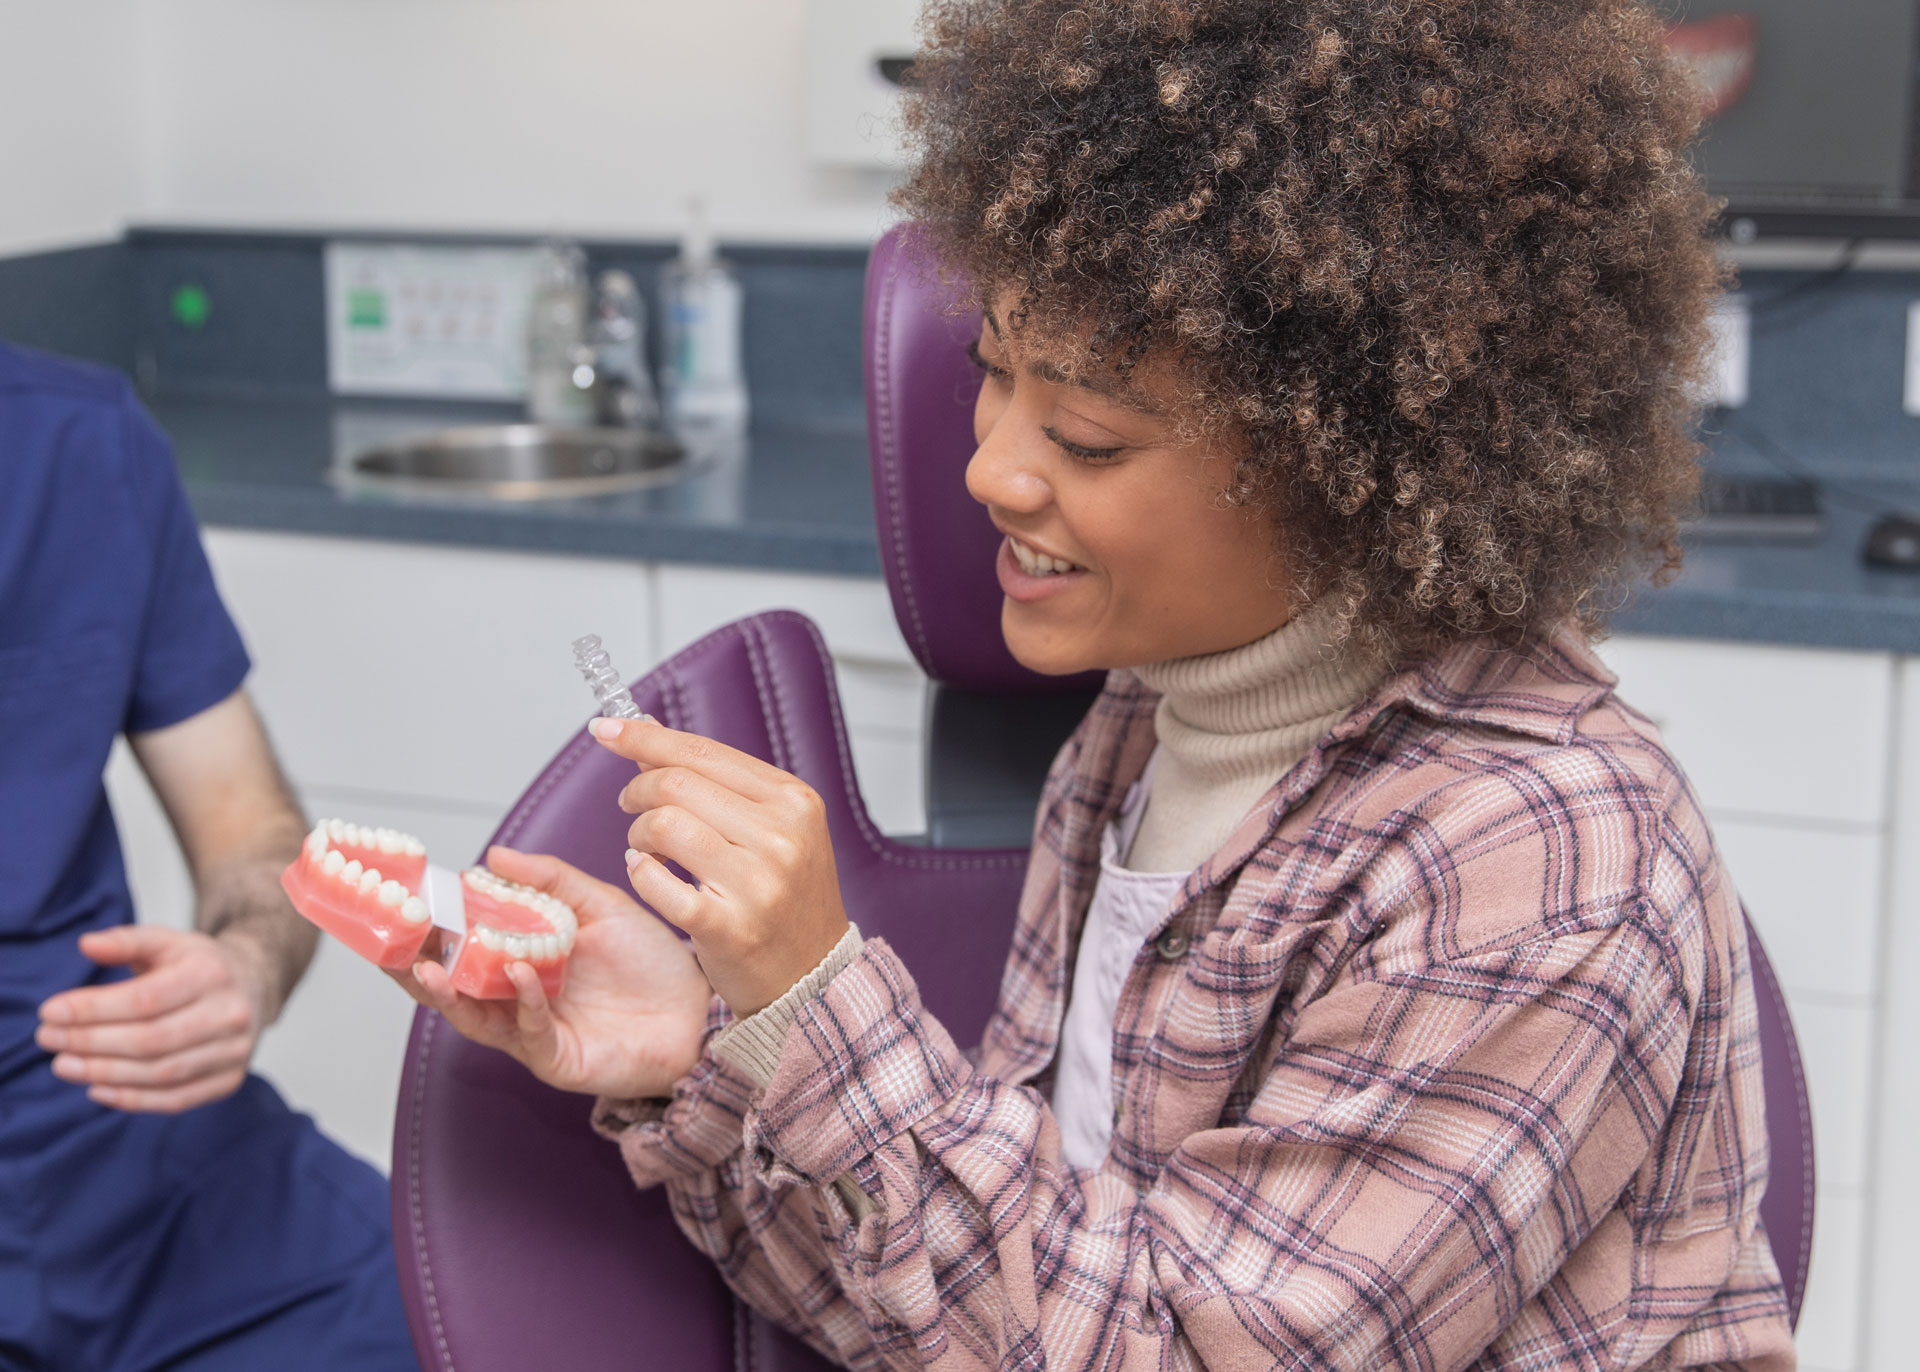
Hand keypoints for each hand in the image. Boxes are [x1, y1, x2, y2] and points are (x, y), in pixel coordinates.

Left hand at [35, 924, 275, 1112]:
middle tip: (49, 1040)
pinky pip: (176, 1100)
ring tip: (65, 1066)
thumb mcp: (167, 942)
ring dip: (104, 1074)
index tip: (50, 1012)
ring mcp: (234, 1051)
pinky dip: (132, 1100)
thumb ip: (126, 941)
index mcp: (212, 974)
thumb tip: (87, 944)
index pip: (145, 999)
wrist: (254, 987)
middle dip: (91, 1043)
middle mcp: (230, 1014)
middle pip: (151, 1040)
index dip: (93, 1010)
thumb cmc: (198, 965)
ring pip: (161, 1073)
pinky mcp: (229, 1080)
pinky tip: (97, 1089)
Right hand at [394, 846, 712, 1099]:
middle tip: (386, 940)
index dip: (427, 927)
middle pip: (450, 984)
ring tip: (428, 966)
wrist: (700, 1011)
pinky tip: (521, 974)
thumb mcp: (600, 906)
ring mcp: (532, 1030)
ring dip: (449, 991)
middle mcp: (517, 996)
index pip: (461, 942)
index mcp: (521, 957)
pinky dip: (521, 1000)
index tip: (397, 899)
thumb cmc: (651, 961)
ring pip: (473, 1015)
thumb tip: (490, 858)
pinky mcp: (557, 1057)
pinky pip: (527, 1031)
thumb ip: (550, 880)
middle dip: (413, 965)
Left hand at [590, 715, 850, 1015]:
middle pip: (675, 784)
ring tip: (646, 848)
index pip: (703, 752)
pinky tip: (647, 874)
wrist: (813, 975)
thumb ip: (716, 782)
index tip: (607, 729)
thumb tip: (649, 733)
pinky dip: (640, 874)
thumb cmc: (786, 897)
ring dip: (638, 834)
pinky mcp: (729, 927)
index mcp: (793, 800)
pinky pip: (656, 883)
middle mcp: (781, 836)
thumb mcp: (773, 828)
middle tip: (630, 806)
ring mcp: (757, 884)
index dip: (645, 737)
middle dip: (637, 791)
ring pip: (663, 826)